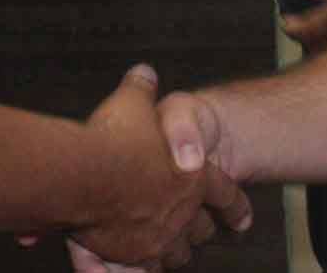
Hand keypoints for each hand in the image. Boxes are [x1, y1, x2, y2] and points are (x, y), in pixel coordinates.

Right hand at [67, 66, 251, 268]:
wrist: (84, 175)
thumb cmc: (112, 140)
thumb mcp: (133, 101)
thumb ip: (140, 89)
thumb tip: (144, 74)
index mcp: (194, 177)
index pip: (226, 194)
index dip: (234, 206)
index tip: (242, 219)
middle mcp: (182, 212)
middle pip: (201, 230)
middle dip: (199, 229)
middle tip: (201, 228)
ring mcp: (159, 238)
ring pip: (176, 254)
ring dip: (173, 250)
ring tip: (168, 247)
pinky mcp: (131, 257)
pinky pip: (144, 269)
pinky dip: (141, 268)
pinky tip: (131, 266)